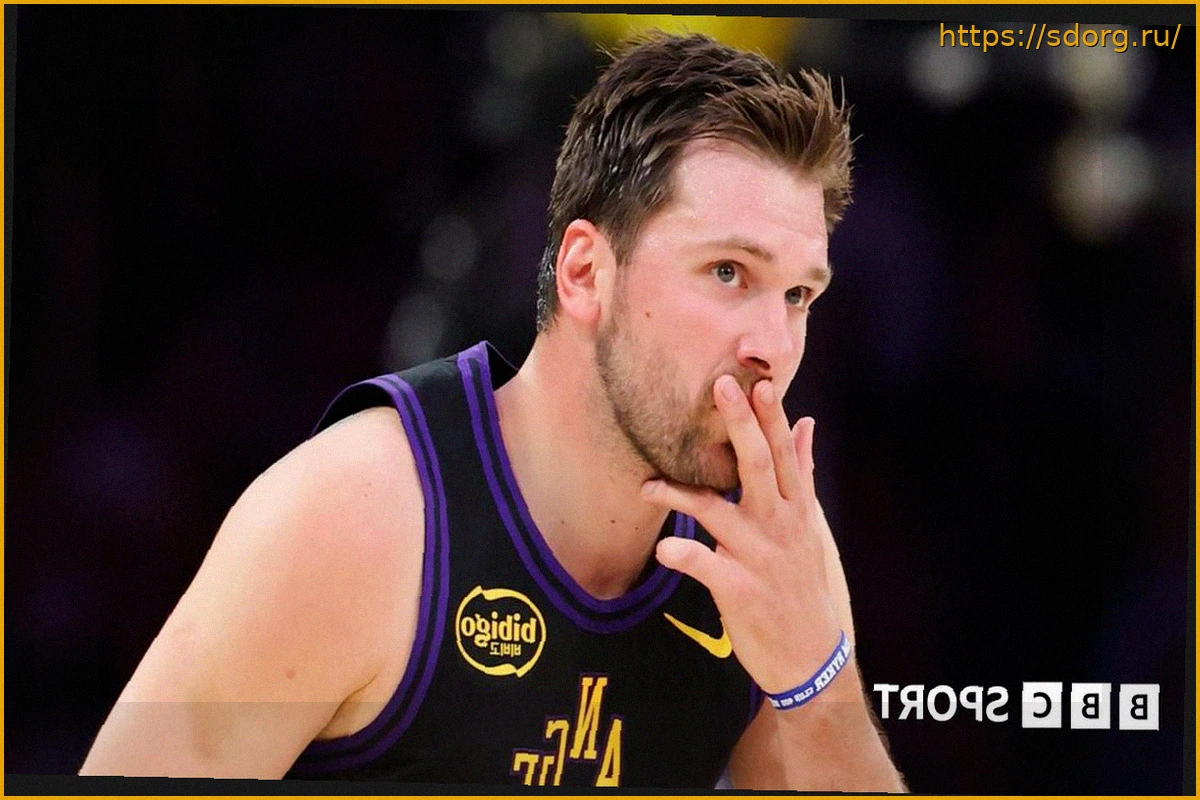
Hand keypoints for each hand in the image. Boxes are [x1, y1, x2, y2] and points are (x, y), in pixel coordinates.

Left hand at [644, 375, 853, 693]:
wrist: (813, 658)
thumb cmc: (808, 587)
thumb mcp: (814, 529)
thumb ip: (804, 475)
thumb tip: (807, 425)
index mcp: (797, 510)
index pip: (784, 455)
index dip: (771, 418)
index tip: (758, 382)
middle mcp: (781, 527)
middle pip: (759, 467)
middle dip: (740, 426)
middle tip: (720, 387)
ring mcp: (760, 558)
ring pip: (718, 512)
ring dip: (681, 494)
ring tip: (648, 486)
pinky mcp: (740, 590)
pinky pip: (706, 566)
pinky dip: (684, 556)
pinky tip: (664, 550)